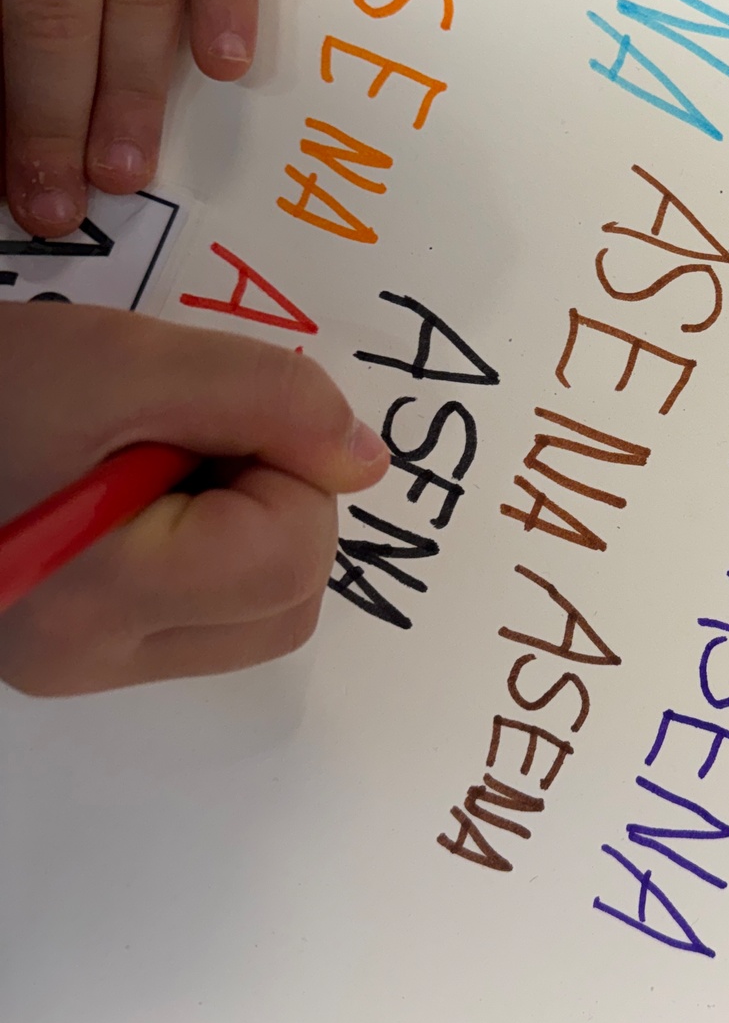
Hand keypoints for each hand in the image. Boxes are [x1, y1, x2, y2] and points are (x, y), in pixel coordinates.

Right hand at [0, 304, 388, 694]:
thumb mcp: (121, 359)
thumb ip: (266, 399)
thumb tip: (364, 459)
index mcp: (103, 600)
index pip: (295, 551)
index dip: (287, 462)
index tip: (210, 413)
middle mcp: (93, 658)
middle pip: (288, 599)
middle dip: (274, 501)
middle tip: (184, 433)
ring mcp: (77, 663)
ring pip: (250, 613)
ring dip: (240, 524)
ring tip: (151, 457)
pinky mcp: (69, 645)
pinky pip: (194, 610)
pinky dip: (198, 546)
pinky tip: (130, 489)